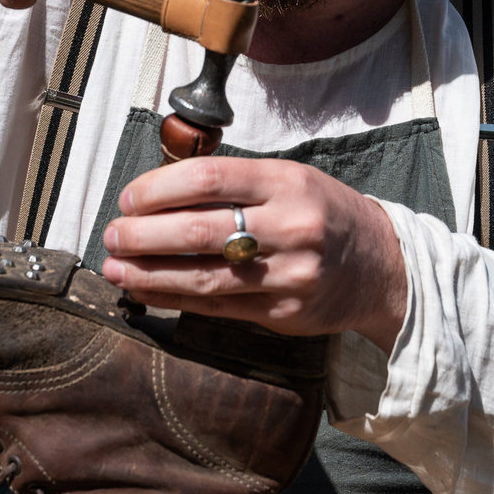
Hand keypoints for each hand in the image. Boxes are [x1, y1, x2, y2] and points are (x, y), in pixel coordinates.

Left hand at [100, 156, 407, 352]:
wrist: (381, 266)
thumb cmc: (323, 214)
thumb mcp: (290, 180)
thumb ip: (234, 185)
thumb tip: (157, 196)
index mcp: (287, 183)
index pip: (207, 179)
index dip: (157, 189)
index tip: (129, 198)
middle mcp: (290, 227)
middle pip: (198, 230)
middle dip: (143, 234)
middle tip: (112, 234)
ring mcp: (287, 275)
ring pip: (202, 276)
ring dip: (149, 273)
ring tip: (115, 268)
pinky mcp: (282, 314)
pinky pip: (216, 306)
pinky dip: (175, 298)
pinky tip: (147, 291)